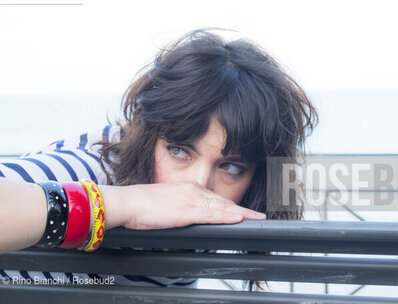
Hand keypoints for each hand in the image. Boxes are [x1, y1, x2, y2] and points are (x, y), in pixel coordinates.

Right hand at [109, 181, 265, 229]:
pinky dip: (226, 216)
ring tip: (257, 218)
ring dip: (242, 213)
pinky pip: (211, 214)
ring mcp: (191, 200)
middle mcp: (194, 191)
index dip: (233, 206)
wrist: (128, 201)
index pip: (217, 199)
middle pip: (224, 202)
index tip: (246, 211)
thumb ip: (183, 207)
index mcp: (190, 188)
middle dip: (244, 209)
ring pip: (222, 207)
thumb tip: (191, 216)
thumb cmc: (143, 204)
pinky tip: (238, 218)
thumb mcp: (168, 202)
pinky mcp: (186, 211)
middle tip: (260, 216)